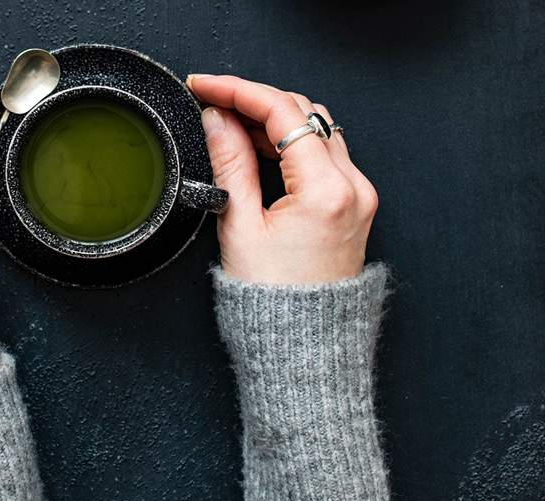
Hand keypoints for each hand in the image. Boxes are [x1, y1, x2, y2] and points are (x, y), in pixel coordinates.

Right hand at [187, 75, 377, 283]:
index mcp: (327, 191)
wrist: (303, 346)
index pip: (282, 114)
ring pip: (318, 130)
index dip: (239, 91)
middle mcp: (354, 188)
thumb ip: (230, 164)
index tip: (208, 87)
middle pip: (305, 114)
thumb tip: (219, 121)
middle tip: (215, 103)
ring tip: (233, 125)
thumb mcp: (240, 227)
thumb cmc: (274, 303)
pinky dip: (293, 143)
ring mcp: (359, 196)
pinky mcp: (354, 205)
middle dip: (257, 101)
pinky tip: (262, 146)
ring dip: (275, 120)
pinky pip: (326, 154)